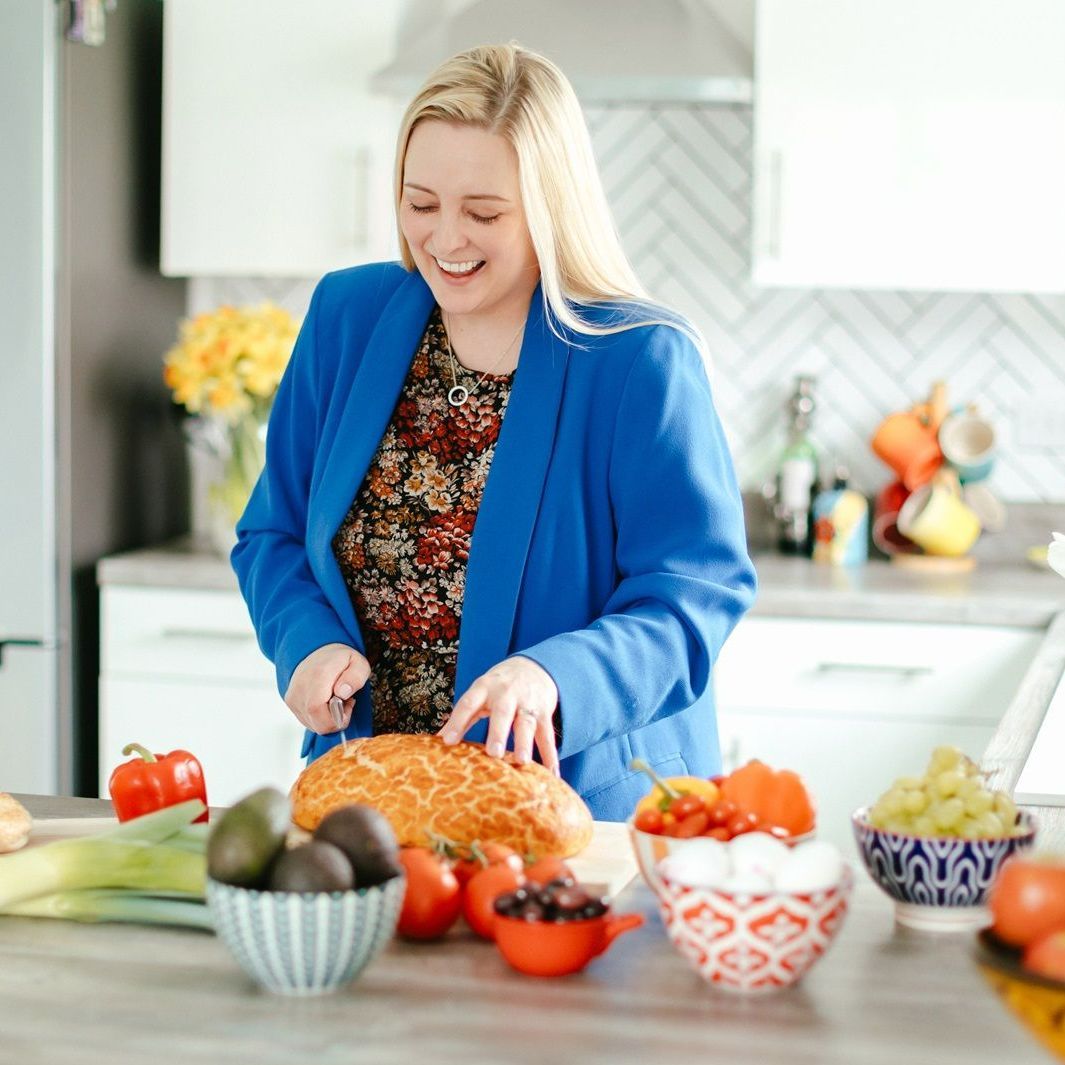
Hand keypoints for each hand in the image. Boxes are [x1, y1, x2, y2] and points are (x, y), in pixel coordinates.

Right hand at [284, 643, 369, 734]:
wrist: (316, 651)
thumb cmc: (340, 659)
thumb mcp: (358, 662)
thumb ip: (355, 677)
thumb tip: (342, 693)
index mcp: (318, 675)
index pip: (317, 709)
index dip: (337, 717)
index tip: (349, 704)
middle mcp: (300, 688)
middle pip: (318, 724)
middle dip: (337, 721)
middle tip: (345, 703)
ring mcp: (293, 697)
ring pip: (314, 725)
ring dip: (329, 719)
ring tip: (336, 699)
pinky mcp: (291, 703)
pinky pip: (309, 721)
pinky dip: (321, 717)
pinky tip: (326, 702)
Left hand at [439, 656, 559, 774]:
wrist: (534, 666)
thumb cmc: (498, 686)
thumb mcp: (479, 693)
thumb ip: (462, 715)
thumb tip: (437, 739)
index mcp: (484, 688)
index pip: (468, 703)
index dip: (458, 721)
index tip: (448, 742)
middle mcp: (507, 694)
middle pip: (502, 713)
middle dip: (498, 732)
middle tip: (494, 754)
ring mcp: (528, 703)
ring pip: (527, 723)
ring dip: (525, 743)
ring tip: (522, 762)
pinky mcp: (544, 713)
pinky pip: (547, 736)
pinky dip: (551, 755)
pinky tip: (552, 774)